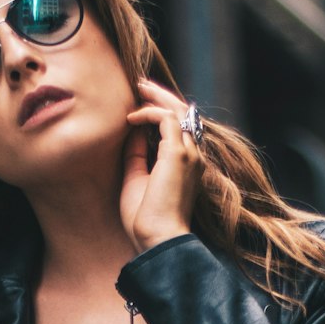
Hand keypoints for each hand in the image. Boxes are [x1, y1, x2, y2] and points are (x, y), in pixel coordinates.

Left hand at [121, 75, 205, 252]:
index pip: (179, 128)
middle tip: (141, 84)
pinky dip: (148, 113)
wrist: (158, 239)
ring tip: (137, 88)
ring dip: (156, 97)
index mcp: (187, 165)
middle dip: (161, 96)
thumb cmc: (146, 218)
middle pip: (182, 113)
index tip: (141, 104)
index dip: (162, 111)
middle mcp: (193, 156)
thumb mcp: (137, 179)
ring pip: (177, 111)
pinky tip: (131, 118)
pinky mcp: (178, 154)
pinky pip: (166, 119)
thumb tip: (132, 130)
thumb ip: (136, 154)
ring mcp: (189, 154)